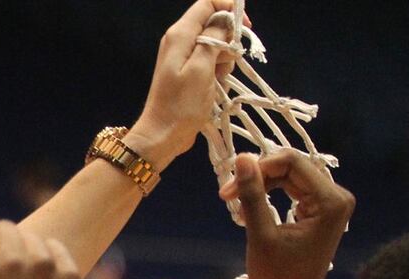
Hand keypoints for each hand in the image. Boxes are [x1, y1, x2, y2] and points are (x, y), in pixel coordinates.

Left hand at [127, 0, 239, 166]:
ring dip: (224, 62)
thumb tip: (225, 18)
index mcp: (180, 34)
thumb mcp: (202, 67)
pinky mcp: (189, 73)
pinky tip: (213, 88)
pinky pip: (212, 63)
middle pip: (215, 24)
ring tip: (215, 81)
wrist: (163, 135)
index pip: (208, 3)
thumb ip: (214, 37)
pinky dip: (218, 73)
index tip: (245, 28)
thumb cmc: (182, 104)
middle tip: (224, 64)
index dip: (230, 9)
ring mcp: (184, 57)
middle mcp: (180, 40)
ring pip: (217, 46)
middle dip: (228, 42)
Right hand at [219, 150, 354, 278]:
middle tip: (226, 194)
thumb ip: (252, 195)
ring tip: (236, 203)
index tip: (228, 188)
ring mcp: (331, 202)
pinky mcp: (322, 209)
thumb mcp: (261, 235)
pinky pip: (293, 188)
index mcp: (331, 201)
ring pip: (290, 176)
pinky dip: (270, 194)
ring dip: (261, 185)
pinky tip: (250, 208)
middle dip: (258, 176)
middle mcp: (338, 196)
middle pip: (292, 167)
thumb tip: (242, 158)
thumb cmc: (278, 278)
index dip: (258, 168)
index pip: (292, 163)